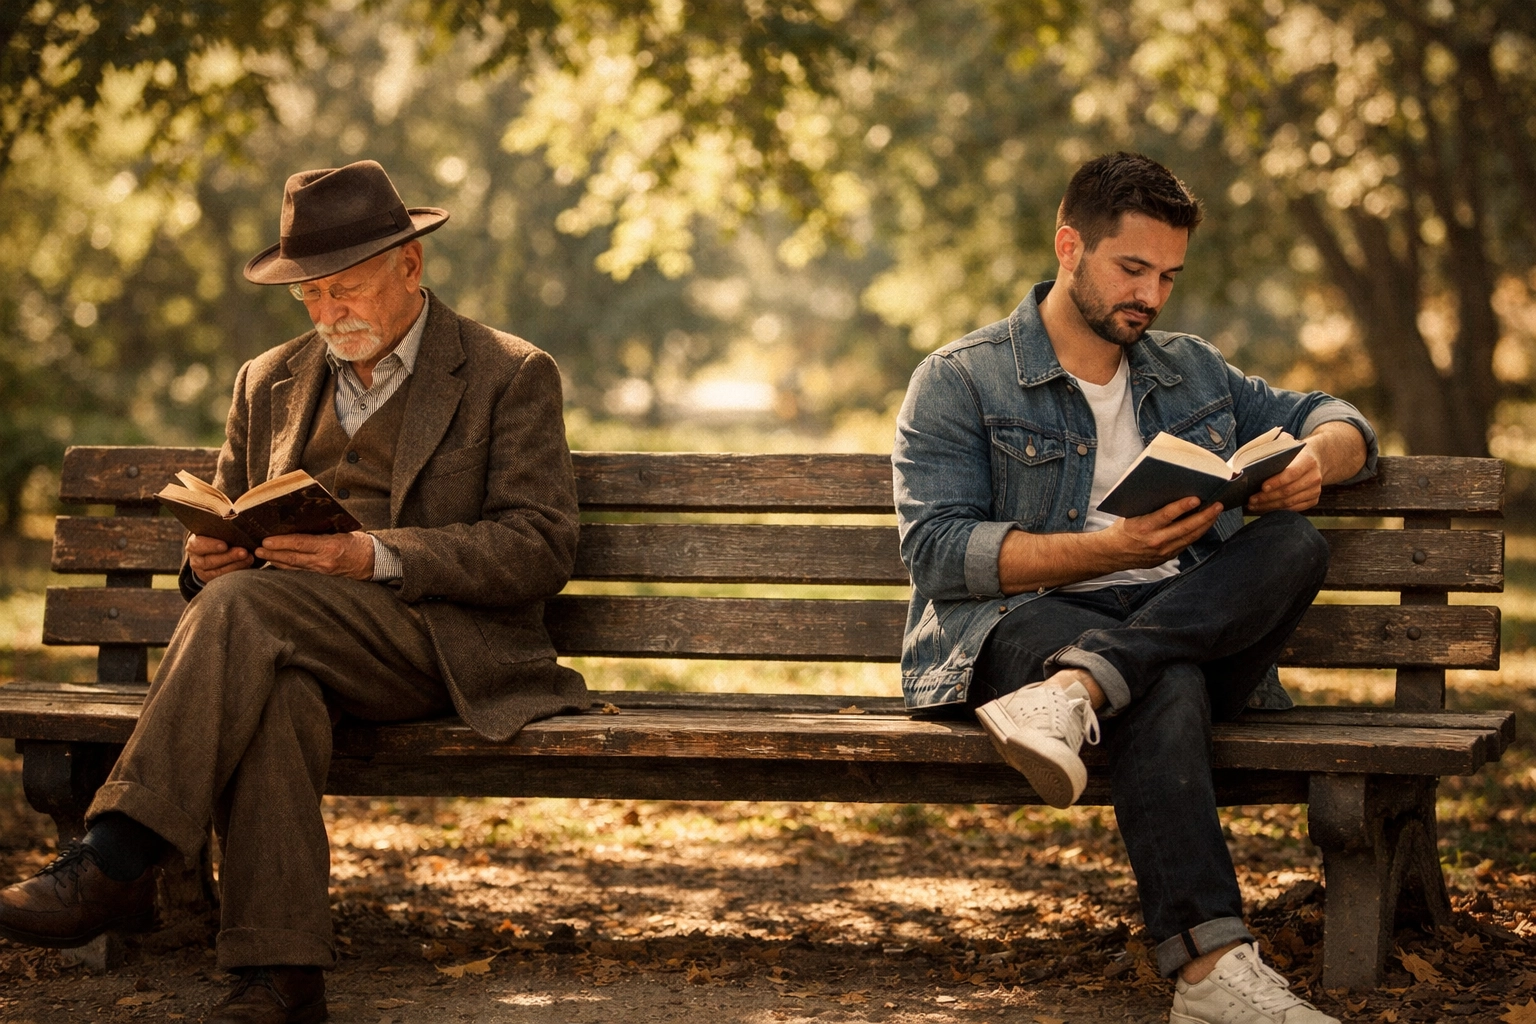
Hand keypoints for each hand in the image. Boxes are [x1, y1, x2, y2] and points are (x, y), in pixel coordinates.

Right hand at [187, 533, 254, 582]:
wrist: (210, 553)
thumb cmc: (215, 538)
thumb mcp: (214, 532)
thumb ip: (221, 530)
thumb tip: (235, 522)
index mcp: (194, 544)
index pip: (198, 544)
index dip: (211, 545)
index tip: (224, 545)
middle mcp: (195, 559)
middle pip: (210, 561)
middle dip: (229, 556)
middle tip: (244, 552)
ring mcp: (202, 572)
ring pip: (217, 572)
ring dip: (235, 565)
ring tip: (249, 558)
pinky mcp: (211, 580)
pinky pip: (224, 579)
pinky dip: (236, 572)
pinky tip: (247, 566)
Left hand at [256, 531, 375, 578]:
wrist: (375, 562)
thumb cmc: (359, 543)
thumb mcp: (341, 531)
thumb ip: (321, 530)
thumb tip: (298, 524)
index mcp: (330, 546)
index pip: (300, 544)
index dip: (281, 543)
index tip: (265, 541)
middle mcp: (324, 561)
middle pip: (292, 558)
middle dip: (272, 554)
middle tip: (256, 550)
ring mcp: (322, 572)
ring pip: (293, 568)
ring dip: (276, 562)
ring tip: (262, 557)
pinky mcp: (322, 578)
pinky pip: (300, 573)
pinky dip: (287, 568)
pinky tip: (278, 564)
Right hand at [1101, 496, 1223, 567]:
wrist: (1113, 553)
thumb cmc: (1122, 529)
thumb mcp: (1131, 515)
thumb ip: (1150, 507)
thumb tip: (1169, 491)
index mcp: (1143, 527)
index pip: (1167, 515)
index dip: (1183, 507)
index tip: (1196, 498)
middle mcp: (1155, 540)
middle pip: (1186, 528)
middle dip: (1204, 515)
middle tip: (1217, 504)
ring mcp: (1163, 551)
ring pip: (1190, 537)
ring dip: (1205, 524)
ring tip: (1215, 512)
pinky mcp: (1167, 557)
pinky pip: (1186, 543)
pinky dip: (1197, 533)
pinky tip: (1204, 524)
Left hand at [1247, 446, 1322, 513]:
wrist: (1314, 459)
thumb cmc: (1292, 453)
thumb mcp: (1285, 445)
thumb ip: (1272, 451)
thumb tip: (1250, 465)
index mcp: (1308, 461)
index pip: (1291, 474)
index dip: (1276, 482)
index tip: (1262, 487)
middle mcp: (1314, 477)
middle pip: (1288, 491)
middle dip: (1267, 497)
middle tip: (1251, 500)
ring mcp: (1315, 490)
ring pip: (1290, 502)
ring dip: (1269, 506)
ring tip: (1253, 505)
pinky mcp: (1313, 500)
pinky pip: (1294, 508)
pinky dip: (1278, 510)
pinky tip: (1264, 508)